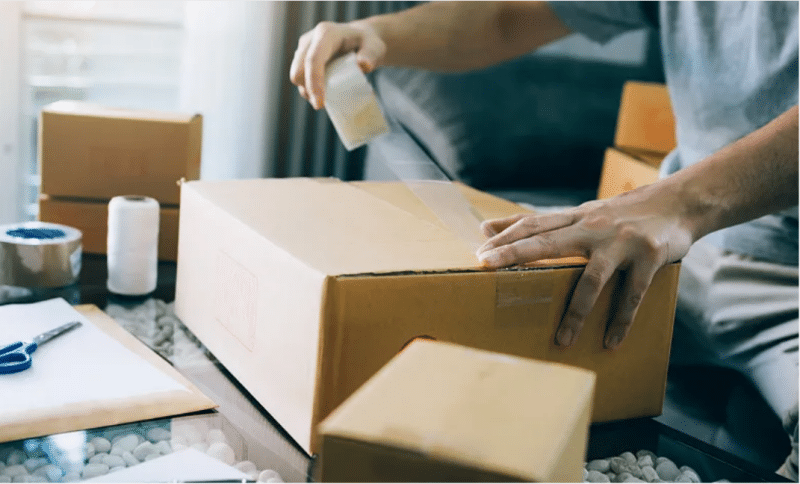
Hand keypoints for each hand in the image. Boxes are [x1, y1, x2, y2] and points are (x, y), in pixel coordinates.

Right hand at [289, 21, 386, 109]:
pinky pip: (299, 77)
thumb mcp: (375, 48)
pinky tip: (321, 92)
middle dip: (307, 90)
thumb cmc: (368, 44)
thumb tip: (363, 66)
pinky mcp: (302, 57)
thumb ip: (371, 55)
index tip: (320, 104)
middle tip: (322, 105)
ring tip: (325, 98)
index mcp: (326, 34)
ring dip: (307, 90)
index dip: (314, 82)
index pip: (313, 59)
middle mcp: (311, 39)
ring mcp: (304, 48)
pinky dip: (307, 88)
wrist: (360, 39)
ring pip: (296, 75)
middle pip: (298, 69)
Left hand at [475, 187, 693, 349]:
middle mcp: (594, 226)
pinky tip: (610, 341)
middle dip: (516, 254)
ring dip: (575, 312)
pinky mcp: (649, 256)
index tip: (480, 254)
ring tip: (561, 341)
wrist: (680, 202)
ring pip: (591, 278)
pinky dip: (621, 320)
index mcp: (575, 218)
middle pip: (548, 241)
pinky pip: (632, 294)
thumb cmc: (621, 214)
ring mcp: (622, 241)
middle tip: (488, 269)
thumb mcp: (580, 214)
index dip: (506, 237)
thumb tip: (487, 228)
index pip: (533, 224)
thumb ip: (539, 224)